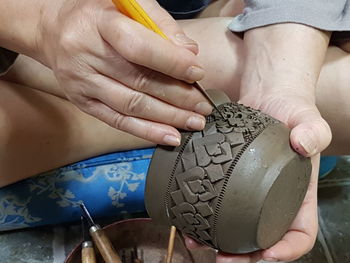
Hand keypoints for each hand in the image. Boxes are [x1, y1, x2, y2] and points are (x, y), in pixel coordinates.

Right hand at [36, 0, 212, 145]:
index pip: (139, 47)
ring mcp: (82, 82)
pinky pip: (117, 121)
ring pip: (131, 105)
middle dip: (177, 98)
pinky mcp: (82, 102)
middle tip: (202, 107)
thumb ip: (160, 25)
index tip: (197, 74)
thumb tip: (190, 53)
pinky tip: (168, 136)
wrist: (54, 30)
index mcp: (100, 23)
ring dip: (167, 118)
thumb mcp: (127, 5)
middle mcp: (86, 54)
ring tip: (193, 123)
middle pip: (139, 81)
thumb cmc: (97, 15)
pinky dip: (146, 131)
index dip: (171, 63)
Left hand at [185, 23, 331, 261]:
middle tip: (222, 258)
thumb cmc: (291, 108)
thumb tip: (303, 144)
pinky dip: (205, 216)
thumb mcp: (307, 117)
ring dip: (219, 240)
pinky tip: (189, 218)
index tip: (266, 253)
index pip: (300, 232)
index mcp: (297, 192)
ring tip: (198, 242)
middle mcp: (273, 196)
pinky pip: (220, 204)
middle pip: (263, 237)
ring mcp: (250, 189)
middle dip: (244, 255)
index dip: (287, 249)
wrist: (267, 94)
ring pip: (238, 226)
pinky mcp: (230, 178)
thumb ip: (312, 130)